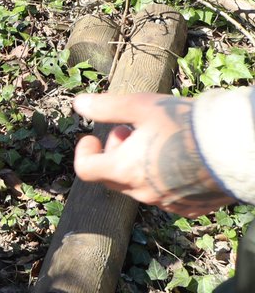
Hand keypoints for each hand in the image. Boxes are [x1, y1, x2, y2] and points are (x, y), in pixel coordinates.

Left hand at [73, 93, 235, 216]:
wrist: (233, 148)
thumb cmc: (184, 124)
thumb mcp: (140, 107)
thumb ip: (106, 107)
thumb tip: (78, 104)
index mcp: (125, 170)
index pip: (86, 170)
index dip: (84, 152)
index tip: (92, 137)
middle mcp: (142, 193)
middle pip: (111, 177)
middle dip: (113, 153)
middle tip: (129, 131)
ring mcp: (167, 203)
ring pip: (138, 187)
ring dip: (136, 165)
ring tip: (155, 140)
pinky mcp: (189, 208)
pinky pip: (164, 196)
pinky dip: (160, 178)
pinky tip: (175, 158)